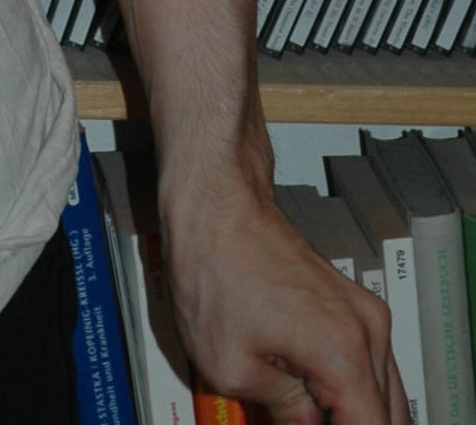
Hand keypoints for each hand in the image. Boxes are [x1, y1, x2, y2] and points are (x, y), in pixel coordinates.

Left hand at [161, 171, 410, 424]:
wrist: (214, 200)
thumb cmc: (213, 261)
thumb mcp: (231, 367)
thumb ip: (284, 412)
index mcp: (343, 351)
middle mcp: (367, 329)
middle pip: (388, 416)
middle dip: (349, 424)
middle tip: (300, 421)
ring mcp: (364, 313)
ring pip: (383, 393)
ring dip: (350, 411)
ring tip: (301, 412)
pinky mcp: (351, 304)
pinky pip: (367, 365)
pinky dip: (347, 388)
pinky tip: (311, 398)